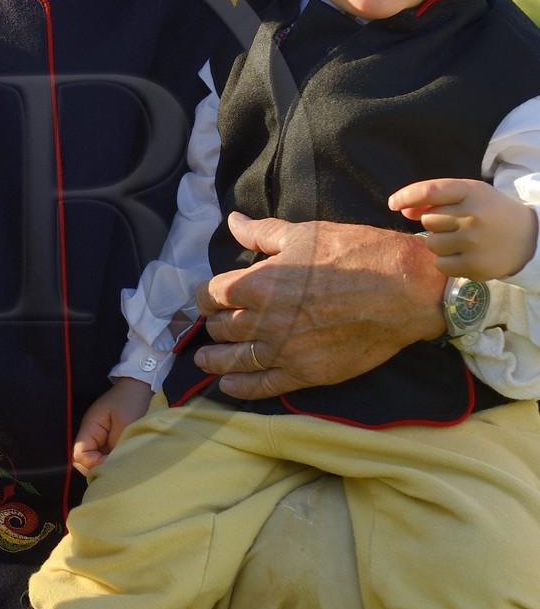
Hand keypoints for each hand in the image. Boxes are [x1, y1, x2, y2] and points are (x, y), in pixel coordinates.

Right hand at [73, 377, 152, 472]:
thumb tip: (111, 462)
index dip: (93, 463)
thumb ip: (116, 444)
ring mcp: (100, 438)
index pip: (80, 454)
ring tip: (120, 466)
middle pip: (83, 461)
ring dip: (104, 466)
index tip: (111, 464)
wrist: (140, 386)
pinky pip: (104, 456)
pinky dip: (111, 462)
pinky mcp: (109, 440)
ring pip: (93, 461)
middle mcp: (91, 435)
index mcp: (90, 427)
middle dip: (96, 468)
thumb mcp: (126, 422)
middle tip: (115, 469)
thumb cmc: (131, 400)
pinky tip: (123, 461)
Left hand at [193, 211, 445, 398]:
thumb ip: (262, 233)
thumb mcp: (305, 234)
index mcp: (259, 282)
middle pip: (220, 327)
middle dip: (213, 324)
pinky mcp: (306, 373)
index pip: (211, 294)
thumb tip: (234, 221)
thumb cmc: (356, 253)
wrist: (404, 289)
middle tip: (214, 324)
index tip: (208, 296)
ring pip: (233, 360)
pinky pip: (262, 386)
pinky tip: (229, 384)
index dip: (205, 295)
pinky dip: (240, 387)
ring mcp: (284, 350)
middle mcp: (265, 320)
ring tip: (205, 359)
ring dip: (213, 359)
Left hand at [389, 177, 537, 280]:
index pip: (429, 191)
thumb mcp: (469, 196)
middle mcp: (472, 215)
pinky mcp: (475, 265)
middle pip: (427, 220)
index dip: (406, 196)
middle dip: (435, 223)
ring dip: (440, 243)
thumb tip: (401, 209)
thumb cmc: (489, 212)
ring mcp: (474, 241)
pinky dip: (447, 262)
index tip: (393, 204)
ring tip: (462, 240)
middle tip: (456, 225)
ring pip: (432, 243)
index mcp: (470, 191)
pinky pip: (440, 264)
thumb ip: (435, 199)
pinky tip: (464, 255)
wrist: (528, 238)